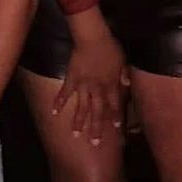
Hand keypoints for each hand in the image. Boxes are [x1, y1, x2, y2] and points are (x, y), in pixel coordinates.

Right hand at [53, 28, 127, 145]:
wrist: (92, 38)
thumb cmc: (110, 47)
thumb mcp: (123, 60)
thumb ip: (124, 74)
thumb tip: (127, 85)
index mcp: (111, 85)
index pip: (114, 105)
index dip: (115, 117)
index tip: (117, 129)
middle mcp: (97, 89)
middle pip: (97, 112)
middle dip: (96, 128)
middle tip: (94, 143)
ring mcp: (83, 86)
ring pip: (81, 107)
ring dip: (78, 122)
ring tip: (75, 135)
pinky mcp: (71, 79)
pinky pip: (64, 93)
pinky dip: (59, 102)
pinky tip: (54, 113)